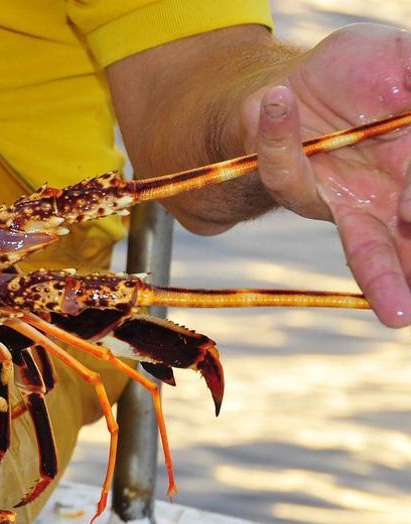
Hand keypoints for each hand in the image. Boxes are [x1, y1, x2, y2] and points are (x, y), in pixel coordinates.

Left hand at [243, 24, 410, 326]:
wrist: (294, 84)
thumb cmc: (360, 76)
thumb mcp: (402, 58)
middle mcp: (394, 202)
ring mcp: (344, 203)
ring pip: (367, 251)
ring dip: (382, 277)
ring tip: (398, 312)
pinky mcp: (291, 181)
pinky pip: (284, 166)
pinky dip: (278, 132)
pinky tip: (277, 102)